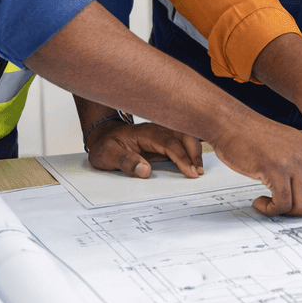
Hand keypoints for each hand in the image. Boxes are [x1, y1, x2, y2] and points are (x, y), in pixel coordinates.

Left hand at [85, 119, 203, 178]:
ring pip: (186, 137)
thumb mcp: (107, 156)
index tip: (190, 172)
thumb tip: (145, 171)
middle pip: (184, 135)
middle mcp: (157, 130)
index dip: (181, 157)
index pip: (169, 143)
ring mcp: (162, 134)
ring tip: (198, 170)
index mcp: (145, 132)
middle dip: (194, 153)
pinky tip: (194, 164)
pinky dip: (190, 151)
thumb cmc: (106, 147)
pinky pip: (182, 143)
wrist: (103, 138)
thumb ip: (125, 162)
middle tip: (198, 173)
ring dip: (195, 152)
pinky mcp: (164, 140)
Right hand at [210, 112, 301, 217]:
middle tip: (285, 205)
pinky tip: (261, 202)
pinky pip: (282, 205)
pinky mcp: (276, 169)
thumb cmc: (258, 138)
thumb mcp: (292, 147)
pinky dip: (271, 210)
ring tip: (270, 202)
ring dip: (284, 211)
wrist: (234, 123)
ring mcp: (295, 162)